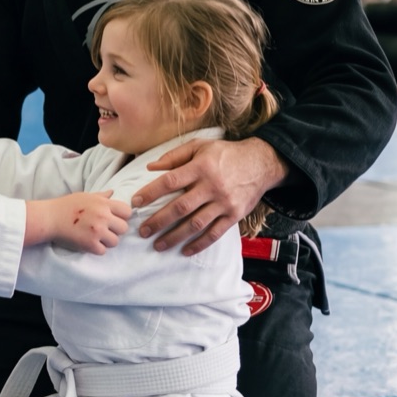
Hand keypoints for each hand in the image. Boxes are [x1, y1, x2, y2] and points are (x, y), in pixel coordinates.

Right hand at [27, 191, 130, 252]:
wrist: (49, 218)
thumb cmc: (65, 205)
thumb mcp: (85, 196)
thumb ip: (101, 196)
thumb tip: (113, 192)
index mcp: (103, 203)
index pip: (127, 211)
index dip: (121, 216)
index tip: (113, 219)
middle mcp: (103, 216)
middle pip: (123, 228)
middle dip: (115, 230)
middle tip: (104, 229)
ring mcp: (97, 231)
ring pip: (115, 241)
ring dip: (106, 241)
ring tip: (95, 237)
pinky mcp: (89, 244)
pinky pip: (102, 251)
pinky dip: (96, 249)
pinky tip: (88, 243)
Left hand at [133, 137, 288, 255]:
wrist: (261, 163)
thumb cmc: (225, 154)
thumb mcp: (200, 146)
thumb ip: (175, 156)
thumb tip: (150, 167)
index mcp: (201, 167)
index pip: (170, 182)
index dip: (151, 193)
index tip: (135, 203)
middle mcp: (212, 186)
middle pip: (180, 207)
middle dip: (159, 221)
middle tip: (142, 231)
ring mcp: (224, 203)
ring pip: (196, 224)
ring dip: (175, 237)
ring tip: (158, 245)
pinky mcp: (234, 215)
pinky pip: (215, 233)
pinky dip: (199, 244)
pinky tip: (185, 251)